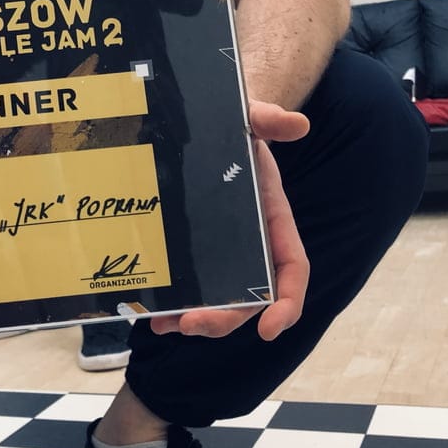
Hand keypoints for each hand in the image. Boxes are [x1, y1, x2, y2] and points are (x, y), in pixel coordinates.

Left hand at [150, 99, 309, 340]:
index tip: (272, 329)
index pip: (292, 268)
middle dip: (226, 318)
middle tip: (193, 325)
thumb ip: (269, 119)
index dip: (287, 302)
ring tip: (165, 325)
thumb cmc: (237, 124)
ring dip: (196, 319)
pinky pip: (191, 284)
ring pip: (219, 297)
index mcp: (274, 218)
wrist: (209, 120)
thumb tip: (297, 124)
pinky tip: (150, 314)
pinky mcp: (195, 246)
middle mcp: (252, 242)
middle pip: (251, 296)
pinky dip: (174, 304)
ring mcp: (222, 248)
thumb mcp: (250, 118)